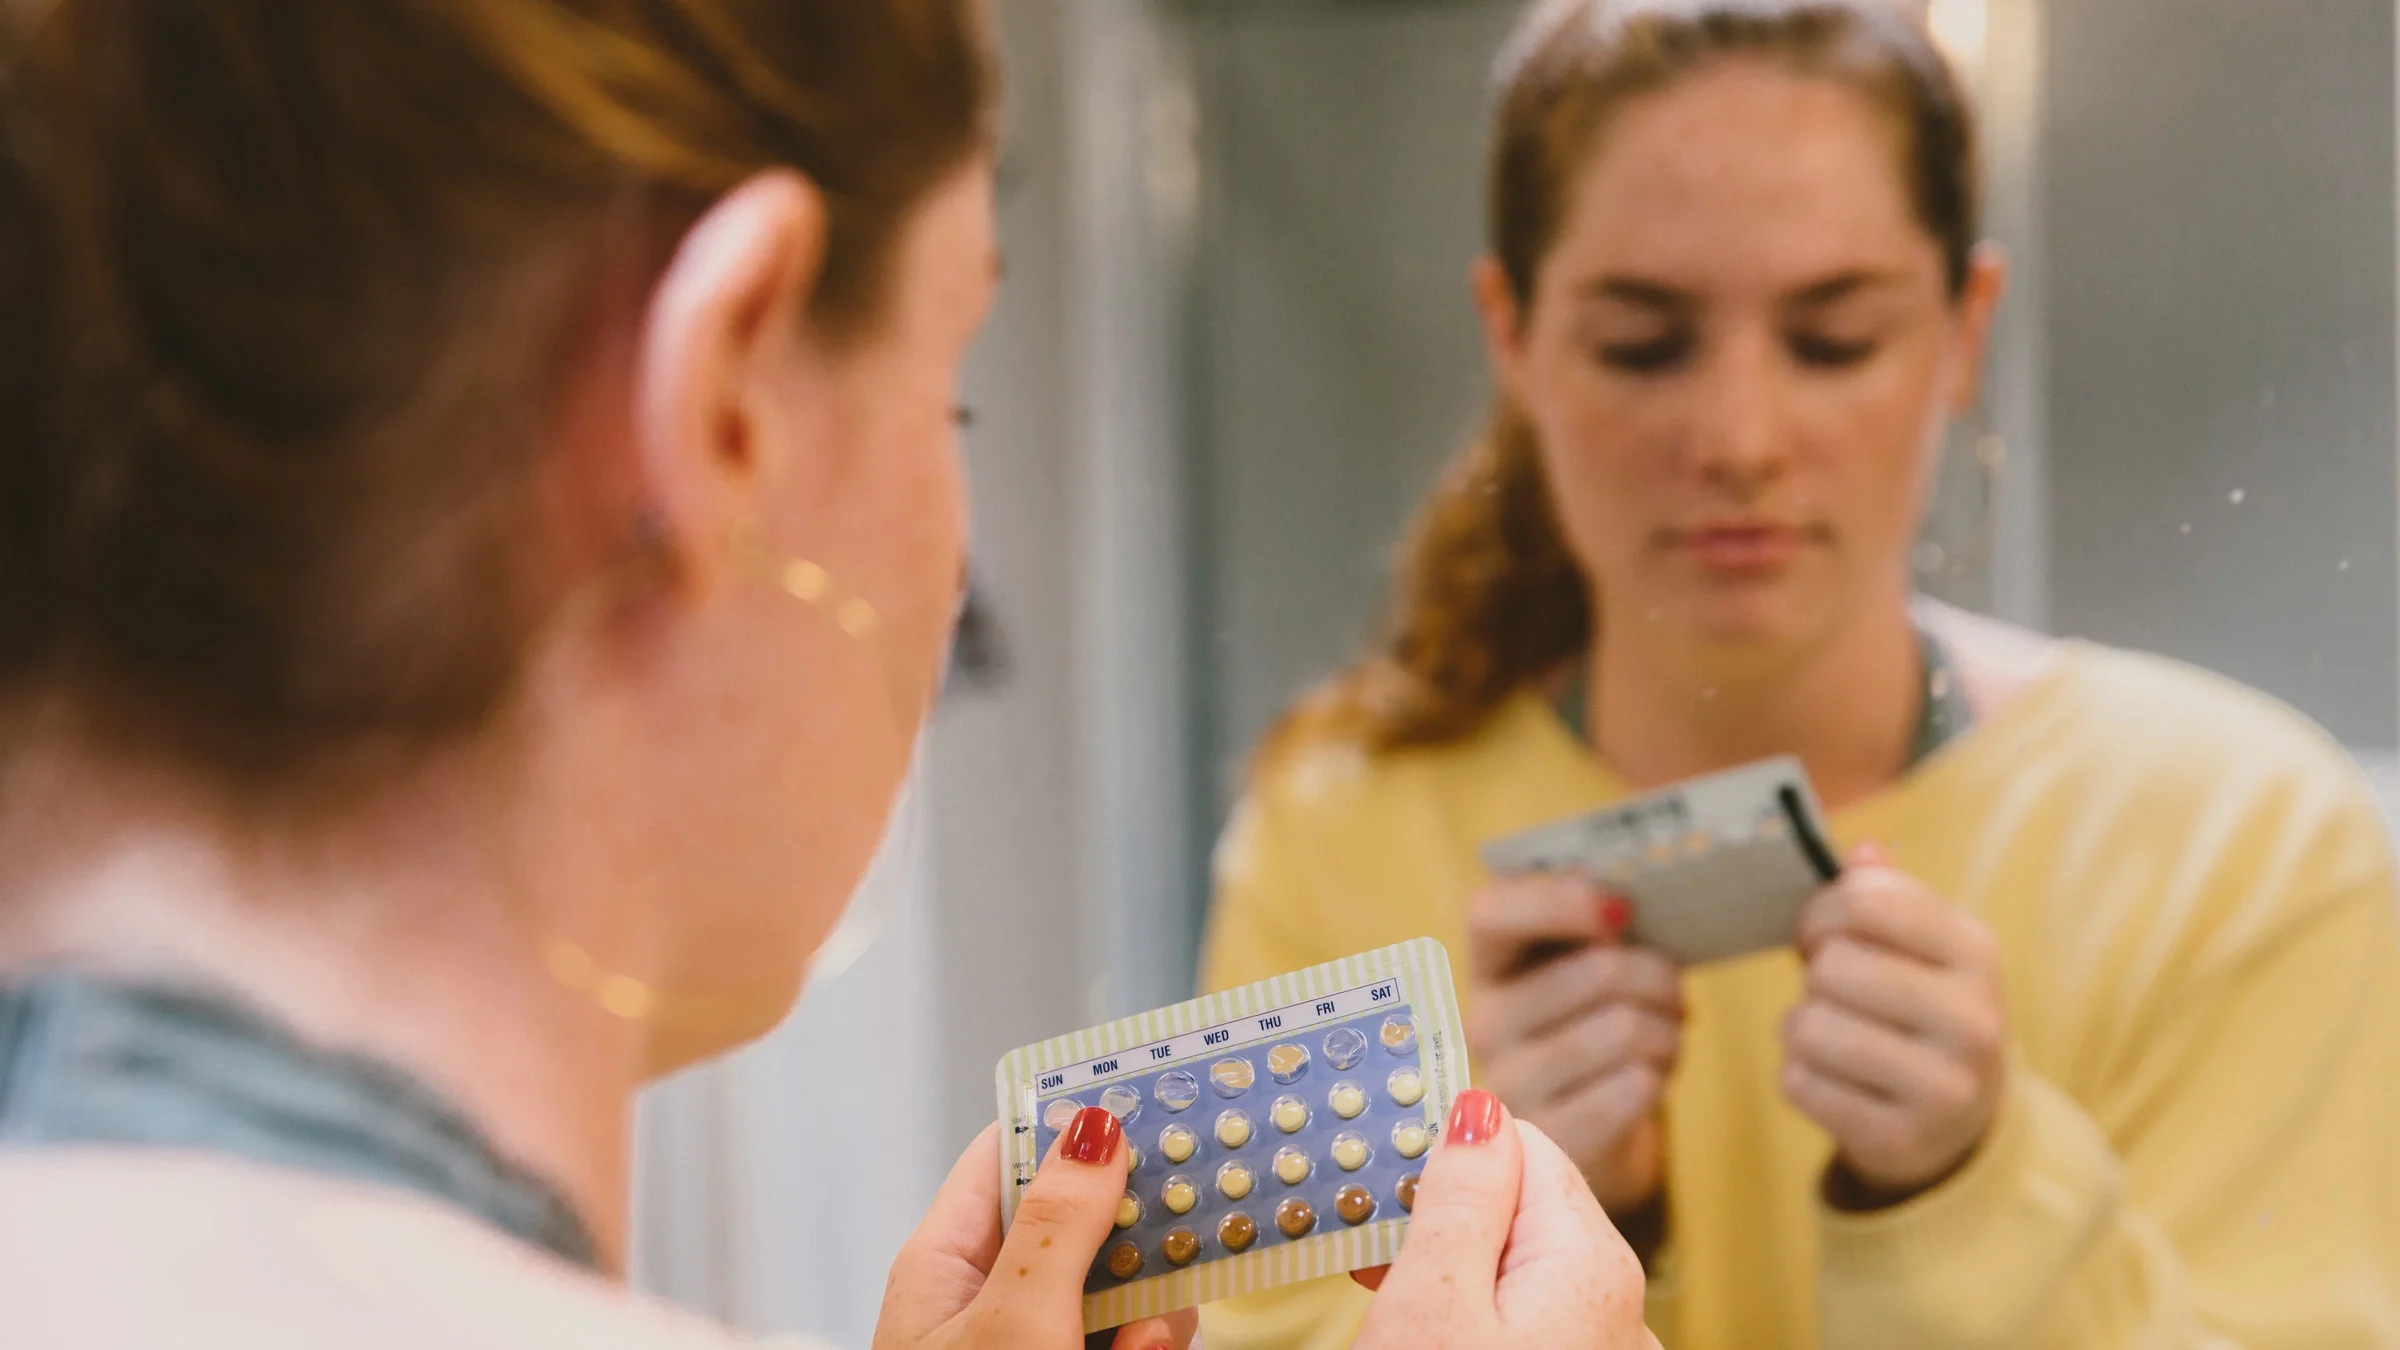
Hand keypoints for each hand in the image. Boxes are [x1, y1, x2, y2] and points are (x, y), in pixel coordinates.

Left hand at [873, 1111, 1195, 1349]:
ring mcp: (1032, 1338)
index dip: (1074, 1120)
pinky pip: (1129, 1337)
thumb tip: (1095, 1124)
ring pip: (1119, 1287)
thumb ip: (1058, 1226)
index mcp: (947, 1259)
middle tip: (1191, 1222)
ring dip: (1150, 1308)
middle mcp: (990, 1295)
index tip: (1151, 1097)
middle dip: (1137, 1230)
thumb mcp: (1014, 1321)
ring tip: (1144, 1340)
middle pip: (1081, 1219)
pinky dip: (1145, 1346)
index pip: (1010, 1152)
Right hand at [1353, 1089, 1659, 1348]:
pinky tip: (1434, 1335)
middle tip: (1369, 1255)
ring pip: (1520, 1267)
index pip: (1518, 1144)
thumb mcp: (1432, 1303)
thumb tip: (1481, 1108)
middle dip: (1446, 1217)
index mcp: (1588, 1258)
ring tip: (1391, 1304)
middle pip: (1521, 1206)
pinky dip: (1480, 1315)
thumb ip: (1461, 1201)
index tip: (1378, 1185)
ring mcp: (1603, 1342)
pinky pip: (1531, 1318)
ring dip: (1456, 1270)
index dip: (1442, 1156)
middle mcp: (1618, 1298)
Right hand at [1465, 871, 1683, 1213]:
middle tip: (1671, 991)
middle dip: (1659, 975)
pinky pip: (1635, 1086)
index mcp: (1489, 965)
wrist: (1588, 1133)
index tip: (1621, 908)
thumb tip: (1619, 899)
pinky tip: (1647, 1079)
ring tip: (1662, 1036)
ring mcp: (1511, 1084)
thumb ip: (1595, 925)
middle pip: (1600, 970)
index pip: (1491, 913)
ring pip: (1628, 1028)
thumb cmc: (1594, 1028)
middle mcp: (1485, 1022)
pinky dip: (1659, 1076)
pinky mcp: (1550, 1138)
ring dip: (1667, 1030)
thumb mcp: (1584, 968)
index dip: (1557, 901)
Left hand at [1781, 845, 2007, 1204]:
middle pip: (1834, 966)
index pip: (1868, 901)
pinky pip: (1798, 1084)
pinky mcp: (1899, 1139)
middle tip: (1831, 990)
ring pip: (1809, 1027)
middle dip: (1816, 975)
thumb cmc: (1920, 1008)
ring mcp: (1942, 1087)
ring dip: (1801, 1027)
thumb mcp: (1922, 946)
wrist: (1959, 1122)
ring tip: (1830, 1035)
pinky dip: (1798, 1076)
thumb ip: (1885, 893)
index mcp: (1978, 953)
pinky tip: (1832, 1079)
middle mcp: (1974, 1020)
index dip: (1823, 912)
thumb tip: (1860, 850)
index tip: (1824, 932)